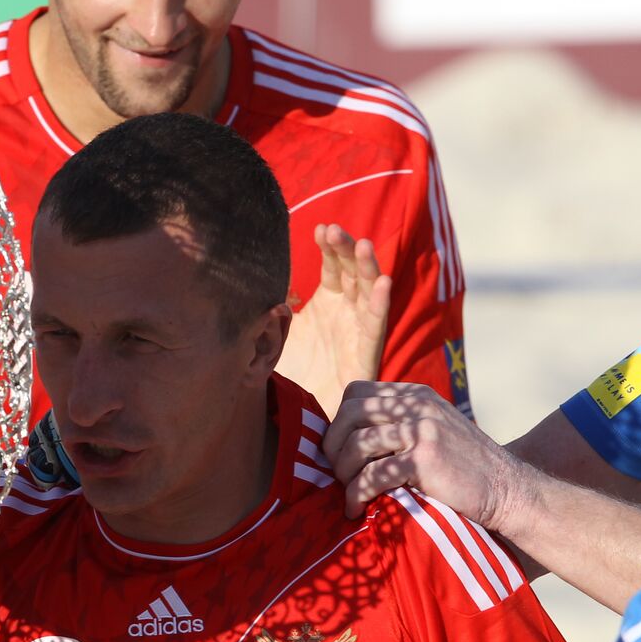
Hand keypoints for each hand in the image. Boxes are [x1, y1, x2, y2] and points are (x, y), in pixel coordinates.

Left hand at [275, 224, 391, 417]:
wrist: (302, 414)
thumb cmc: (289, 370)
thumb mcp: (274, 332)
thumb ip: (271, 307)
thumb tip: (257, 284)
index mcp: (327, 301)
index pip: (332, 266)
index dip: (328, 247)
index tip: (320, 228)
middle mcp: (346, 310)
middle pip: (351, 271)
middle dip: (345, 249)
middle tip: (334, 230)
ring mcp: (358, 328)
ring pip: (368, 291)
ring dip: (367, 267)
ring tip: (361, 246)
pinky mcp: (367, 352)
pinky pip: (376, 325)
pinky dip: (381, 304)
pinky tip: (383, 283)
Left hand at [323, 380, 523, 524]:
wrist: (507, 489)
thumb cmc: (464, 468)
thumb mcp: (432, 429)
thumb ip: (398, 423)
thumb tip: (345, 436)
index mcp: (415, 396)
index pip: (355, 393)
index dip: (339, 420)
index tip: (339, 448)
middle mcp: (417, 406)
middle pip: (350, 414)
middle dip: (332, 445)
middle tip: (335, 472)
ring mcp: (421, 431)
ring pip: (357, 444)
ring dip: (344, 472)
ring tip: (347, 492)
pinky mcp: (424, 460)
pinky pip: (372, 475)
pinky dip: (356, 495)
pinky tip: (356, 509)